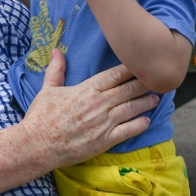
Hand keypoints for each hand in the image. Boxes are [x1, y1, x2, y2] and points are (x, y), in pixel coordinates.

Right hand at [22, 50, 157, 167]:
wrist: (37, 145)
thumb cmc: (41, 117)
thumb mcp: (47, 90)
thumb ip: (56, 70)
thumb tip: (57, 50)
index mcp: (86, 90)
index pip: (114, 75)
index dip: (130, 69)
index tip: (142, 64)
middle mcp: (99, 104)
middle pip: (127, 90)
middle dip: (144, 84)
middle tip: (157, 79)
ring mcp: (103, 123)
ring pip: (131, 109)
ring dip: (145, 103)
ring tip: (156, 99)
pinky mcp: (105, 141)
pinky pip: (128, 131)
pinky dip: (140, 125)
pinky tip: (147, 121)